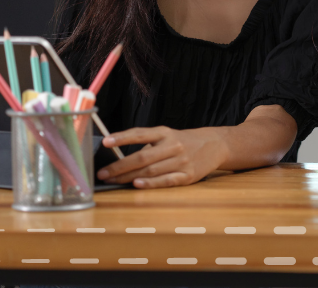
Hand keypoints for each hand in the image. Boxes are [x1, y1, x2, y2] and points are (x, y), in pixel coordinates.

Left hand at [96, 126, 227, 187]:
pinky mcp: (188, 176)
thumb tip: (119, 157)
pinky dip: (150, 183)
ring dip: (129, 177)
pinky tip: (137, 184)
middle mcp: (173, 146)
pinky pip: (166, 180)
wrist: (215, 145)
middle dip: (119, 166)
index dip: (122, 138)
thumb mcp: (167, 135)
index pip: (140, 134)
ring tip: (113, 180)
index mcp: (165, 133)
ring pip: (151, 170)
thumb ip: (148, 144)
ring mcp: (181, 161)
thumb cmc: (184, 141)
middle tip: (102, 173)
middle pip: (142, 157)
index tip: (105, 142)